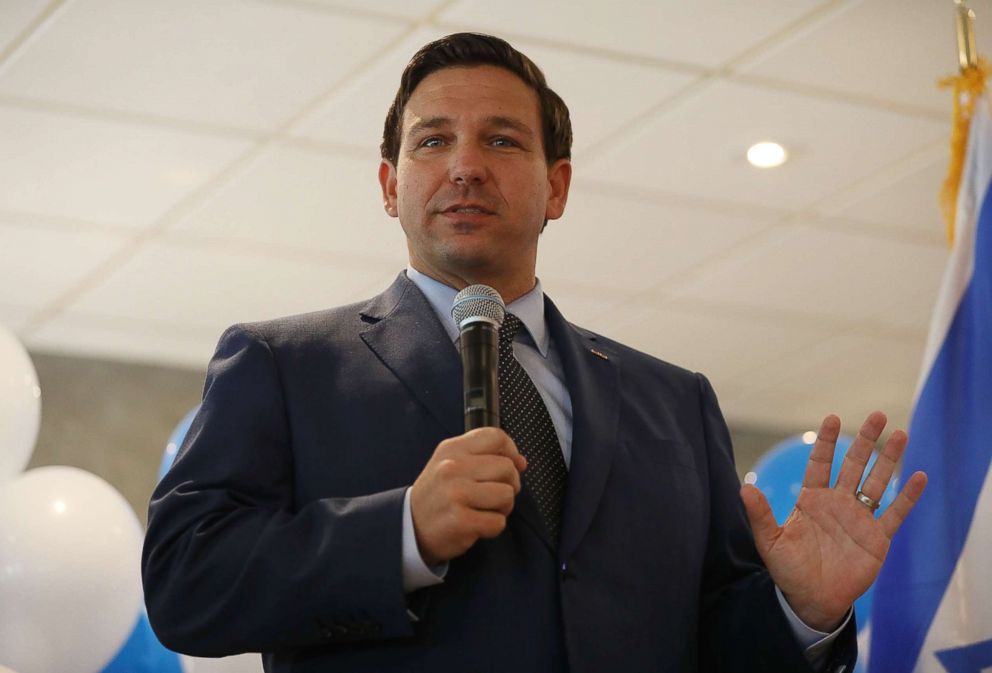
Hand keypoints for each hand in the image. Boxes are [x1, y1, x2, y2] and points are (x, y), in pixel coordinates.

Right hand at [410, 427, 526, 565]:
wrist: (410, 526)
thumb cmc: (437, 494)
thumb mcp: (450, 463)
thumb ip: (483, 456)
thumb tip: (521, 461)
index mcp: (452, 449)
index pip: (496, 437)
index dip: (511, 451)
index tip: (511, 464)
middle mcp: (453, 468)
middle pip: (507, 468)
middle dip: (509, 484)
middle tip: (494, 494)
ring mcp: (456, 494)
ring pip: (507, 495)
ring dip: (502, 507)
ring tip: (484, 509)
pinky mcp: (460, 521)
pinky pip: (498, 522)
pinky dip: (492, 527)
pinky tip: (476, 524)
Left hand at [740, 412, 927, 630]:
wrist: (811, 600)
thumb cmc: (789, 570)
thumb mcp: (770, 542)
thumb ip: (761, 515)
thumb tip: (744, 487)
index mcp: (812, 500)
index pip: (821, 463)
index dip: (827, 441)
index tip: (833, 418)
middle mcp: (838, 503)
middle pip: (854, 464)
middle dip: (865, 440)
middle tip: (877, 415)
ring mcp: (859, 518)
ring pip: (877, 482)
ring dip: (889, 459)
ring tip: (900, 434)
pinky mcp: (877, 538)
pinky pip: (895, 513)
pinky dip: (908, 496)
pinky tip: (920, 476)